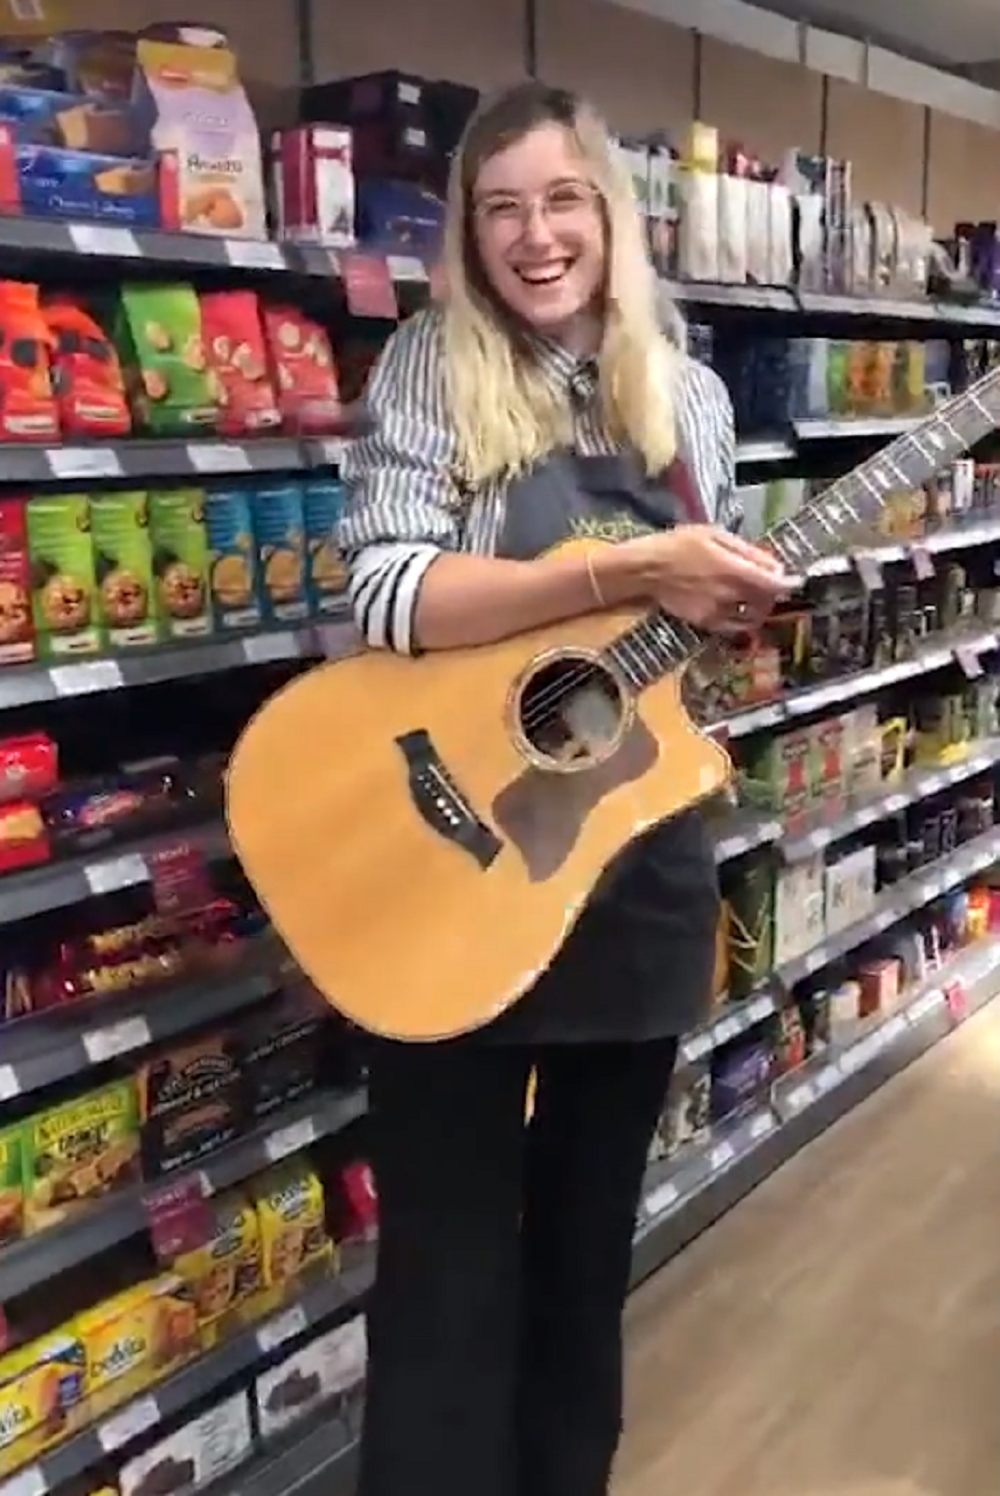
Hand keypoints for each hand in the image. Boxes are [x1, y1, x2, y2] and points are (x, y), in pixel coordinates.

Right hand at [615, 527, 797, 633]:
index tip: (796, 581)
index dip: (790, 584)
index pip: (773, 584)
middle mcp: (728, 595)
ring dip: (759, 608)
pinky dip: (741, 618)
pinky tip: (736, 607)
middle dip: (772, 593)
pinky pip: (733, 626)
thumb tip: (774, 565)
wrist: (646, 570)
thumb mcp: (715, 535)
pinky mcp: (706, 623)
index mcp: (733, 570)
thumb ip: (748, 552)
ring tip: (755, 597)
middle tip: (770, 583)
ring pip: (752, 617)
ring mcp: (717, 612)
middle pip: (765, 602)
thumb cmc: (679, 545)